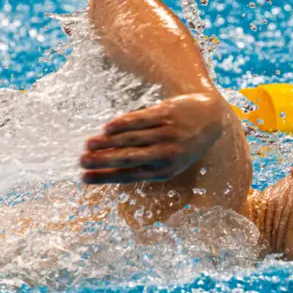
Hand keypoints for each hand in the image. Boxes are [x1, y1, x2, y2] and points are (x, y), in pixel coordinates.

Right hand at [80, 92, 224, 184]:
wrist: (212, 119)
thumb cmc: (185, 144)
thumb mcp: (172, 162)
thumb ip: (146, 165)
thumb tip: (110, 169)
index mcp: (165, 171)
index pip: (128, 176)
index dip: (105, 177)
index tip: (84, 178)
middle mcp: (166, 154)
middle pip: (127, 159)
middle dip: (101, 161)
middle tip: (80, 161)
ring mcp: (167, 133)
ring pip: (131, 139)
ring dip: (107, 142)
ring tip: (88, 144)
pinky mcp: (167, 114)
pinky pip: (140, 119)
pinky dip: (122, 124)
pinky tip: (107, 128)